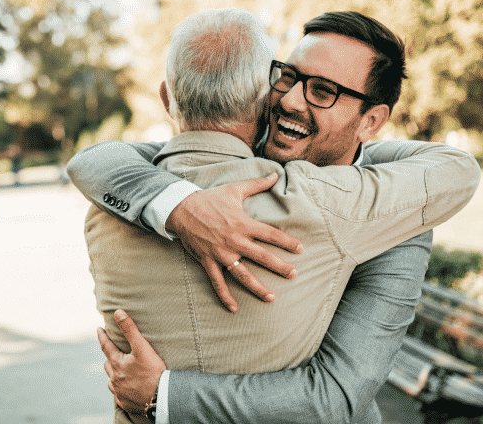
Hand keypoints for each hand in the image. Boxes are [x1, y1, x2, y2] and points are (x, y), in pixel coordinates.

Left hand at [98, 309, 166, 415]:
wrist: (161, 398)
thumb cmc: (153, 372)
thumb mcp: (142, 348)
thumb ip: (130, 330)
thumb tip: (118, 313)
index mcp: (117, 364)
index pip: (106, 346)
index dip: (102, 336)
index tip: (99, 329)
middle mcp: (114, 379)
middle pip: (108, 364)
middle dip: (109, 356)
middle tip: (112, 351)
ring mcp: (119, 392)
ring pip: (112, 380)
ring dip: (114, 374)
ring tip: (120, 371)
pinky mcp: (125, 403)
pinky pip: (119, 395)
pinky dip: (121, 389)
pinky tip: (127, 389)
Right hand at [165, 173, 302, 311]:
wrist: (182, 208)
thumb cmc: (210, 199)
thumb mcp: (234, 189)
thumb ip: (257, 184)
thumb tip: (275, 174)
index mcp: (243, 224)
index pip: (271, 235)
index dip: (287, 242)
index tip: (300, 249)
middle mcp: (235, 240)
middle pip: (262, 256)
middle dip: (280, 267)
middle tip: (294, 275)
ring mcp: (221, 253)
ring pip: (242, 274)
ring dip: (257, 287)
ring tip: (271, 297)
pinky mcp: (208, 261)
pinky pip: (217, 282)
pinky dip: (225, 296)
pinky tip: (234, 308)